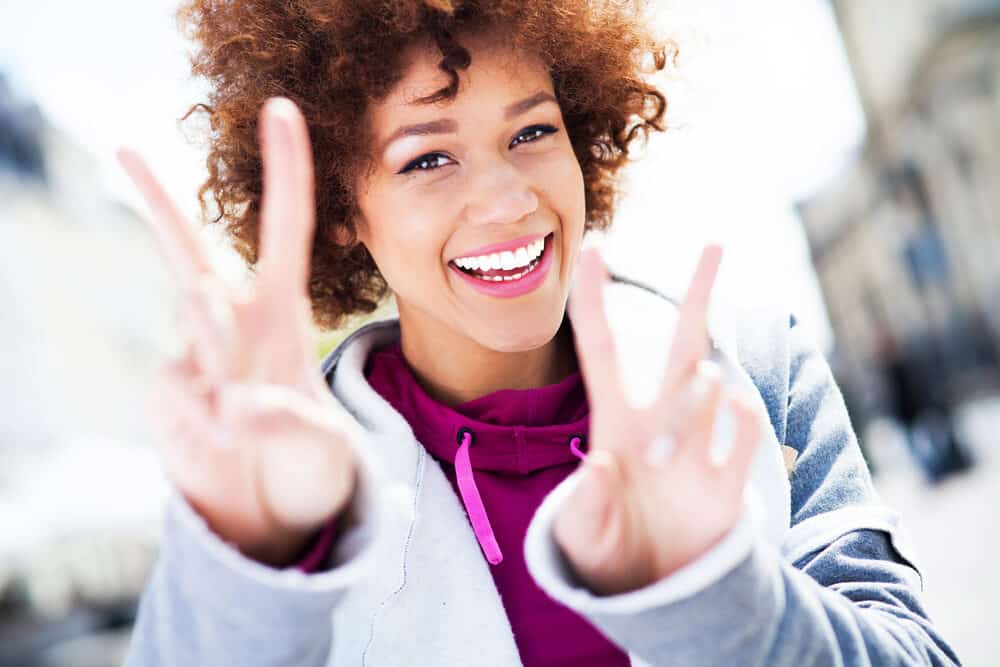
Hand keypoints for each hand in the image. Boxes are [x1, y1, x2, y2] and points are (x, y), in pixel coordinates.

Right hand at [119, 98, 361, 566]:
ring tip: (239, 406)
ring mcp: (194, 357)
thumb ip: (288, 424)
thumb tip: (232, 406)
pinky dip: (205, 427)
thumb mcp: (323, 450)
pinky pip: (180, 398)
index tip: (282, 109)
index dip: (288, 169)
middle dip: (158, 201)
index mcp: (283, 313)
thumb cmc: (308, 462)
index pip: (286, 229)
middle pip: (187, 251)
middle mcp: (232, 324)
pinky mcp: (167, 394)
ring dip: (219, 354)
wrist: (268, 505)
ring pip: (195, 332)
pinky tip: (221, 445)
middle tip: (121, 145)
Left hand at [554, 245, 762, 594]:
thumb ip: (588, 505)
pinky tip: (724, 434)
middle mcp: (660, 419)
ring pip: (707, 384)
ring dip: (689, 410)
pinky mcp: (731, 476)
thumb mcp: (582, 537)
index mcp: (612, 422)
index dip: (593, 299)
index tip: (591, 246)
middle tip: (715, 241)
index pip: (601, 347)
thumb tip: (604, 466)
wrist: (653, 590)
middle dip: (698, 291)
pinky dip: (739, 419)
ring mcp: (700, 442)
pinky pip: (745, 426)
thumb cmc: (605, 553)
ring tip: (664, 465)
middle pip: (684, 342)